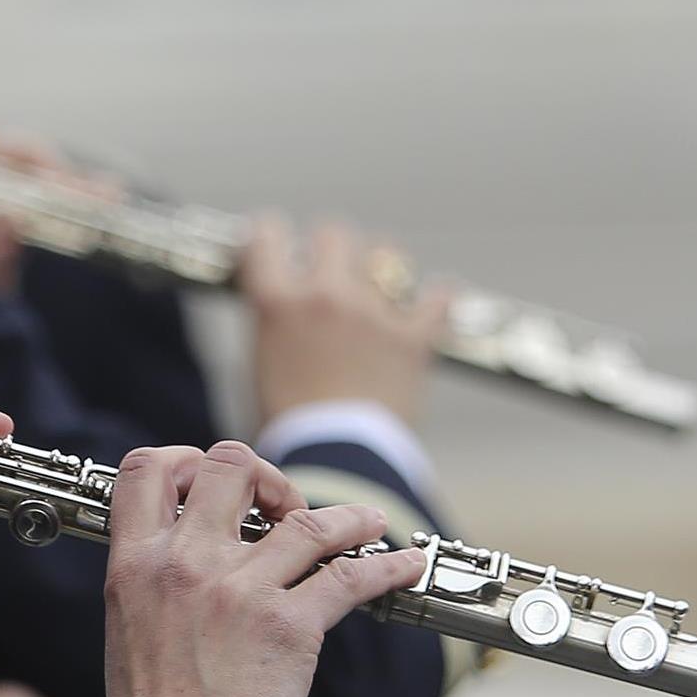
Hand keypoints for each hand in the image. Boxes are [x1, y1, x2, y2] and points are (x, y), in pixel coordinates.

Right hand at [101, 441, 426, 696]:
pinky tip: (404, 566)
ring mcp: (238, 589)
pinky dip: (386, 566)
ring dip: (346, 517)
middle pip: (230, 468)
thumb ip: (158, 578)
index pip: (145, 472)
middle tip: (284, 504)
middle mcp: (184, 563)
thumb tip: (196, 549)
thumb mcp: (128, 628)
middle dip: (267, 475)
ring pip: (305, 518)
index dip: (182, 458)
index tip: (209, 472)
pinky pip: (349, 575)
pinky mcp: (288, 624)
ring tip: (369, 523)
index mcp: (134, 564)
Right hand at [243, 216, 446, 427]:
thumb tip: (283, 300)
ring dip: (381, 265)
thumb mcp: (258, 366)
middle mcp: (325, 296)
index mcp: (278, 303)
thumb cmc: (289, 426)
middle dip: (330, 248)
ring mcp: (373, 313)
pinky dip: (438, 299)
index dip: (271, 236)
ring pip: (386, 253)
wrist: (336, 464)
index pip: (267, 235)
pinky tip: (436, 299)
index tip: (276, 242)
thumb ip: (272, 321)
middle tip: (330, 268)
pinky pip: (438, 297)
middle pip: (332, 233)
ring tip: (380, 284)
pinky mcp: (412, 337)